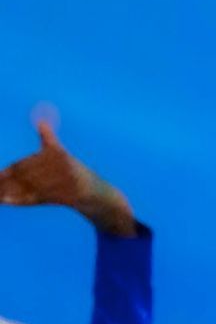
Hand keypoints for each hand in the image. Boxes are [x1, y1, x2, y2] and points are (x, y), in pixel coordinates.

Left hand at [0, 114, 137, 235]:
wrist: (99, 195)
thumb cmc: (78, 174)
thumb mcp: (64, 155)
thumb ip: (50, 139)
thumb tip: (41, 121)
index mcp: (58, 155)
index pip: (27, 163)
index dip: (10, 170)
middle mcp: (61, 167)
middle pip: (27, 175)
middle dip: (7, 180)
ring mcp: (64, 182)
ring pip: (31, 187)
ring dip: (10, 191)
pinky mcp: (66, 197)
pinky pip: (38, 198)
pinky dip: (20, 200)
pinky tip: (6, 201)